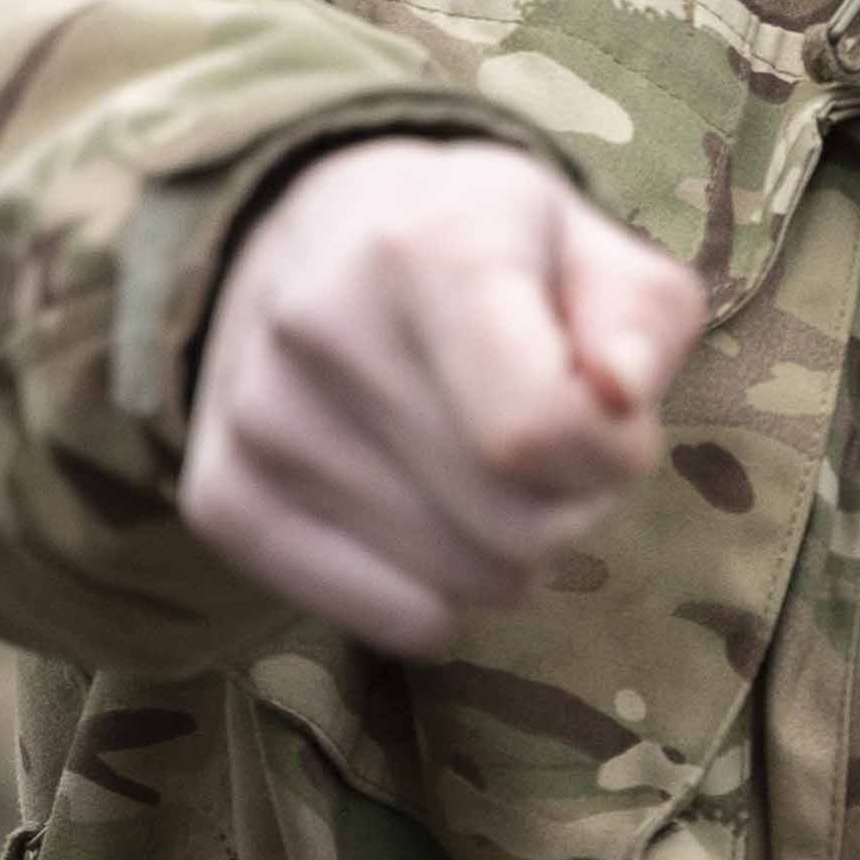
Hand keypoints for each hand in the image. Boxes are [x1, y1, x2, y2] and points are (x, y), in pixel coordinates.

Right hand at [185, 136, 702, 652]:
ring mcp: (262, 420)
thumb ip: (637, 316)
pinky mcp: (223, 499)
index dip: (612, 453)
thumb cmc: (486, 250)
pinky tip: (424, 512)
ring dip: (508, 553)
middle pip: (514, 526)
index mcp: (428, 244)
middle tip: (548, 449)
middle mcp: (323, 325)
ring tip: (481, 469)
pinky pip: (396, 623)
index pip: (540, 431)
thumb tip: (621, 394)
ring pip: (463, 586)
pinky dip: (438, 595)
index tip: (608, 418)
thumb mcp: (587, 240)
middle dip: (570, 506)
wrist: (314, 235)